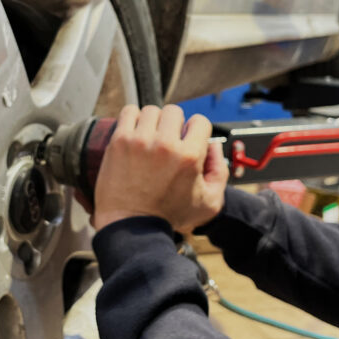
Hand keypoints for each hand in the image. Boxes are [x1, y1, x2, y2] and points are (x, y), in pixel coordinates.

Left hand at [92, 104, 228, 232]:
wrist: (132, 228)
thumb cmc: (168, 217)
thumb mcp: (209, 203)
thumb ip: (219, 172)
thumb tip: (213, 147)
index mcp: (189, 156)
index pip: (200, 121)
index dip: (195, 131)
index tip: (186, 141)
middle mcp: (165, 144)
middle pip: (174, 111)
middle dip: (173, 125)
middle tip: (166, 141)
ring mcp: (140, 141)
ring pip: (151, 110)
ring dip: (152, 122)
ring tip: (149, 139)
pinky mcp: (119, 142)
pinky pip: (128, 112)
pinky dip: (132, 118)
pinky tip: (134, 132)